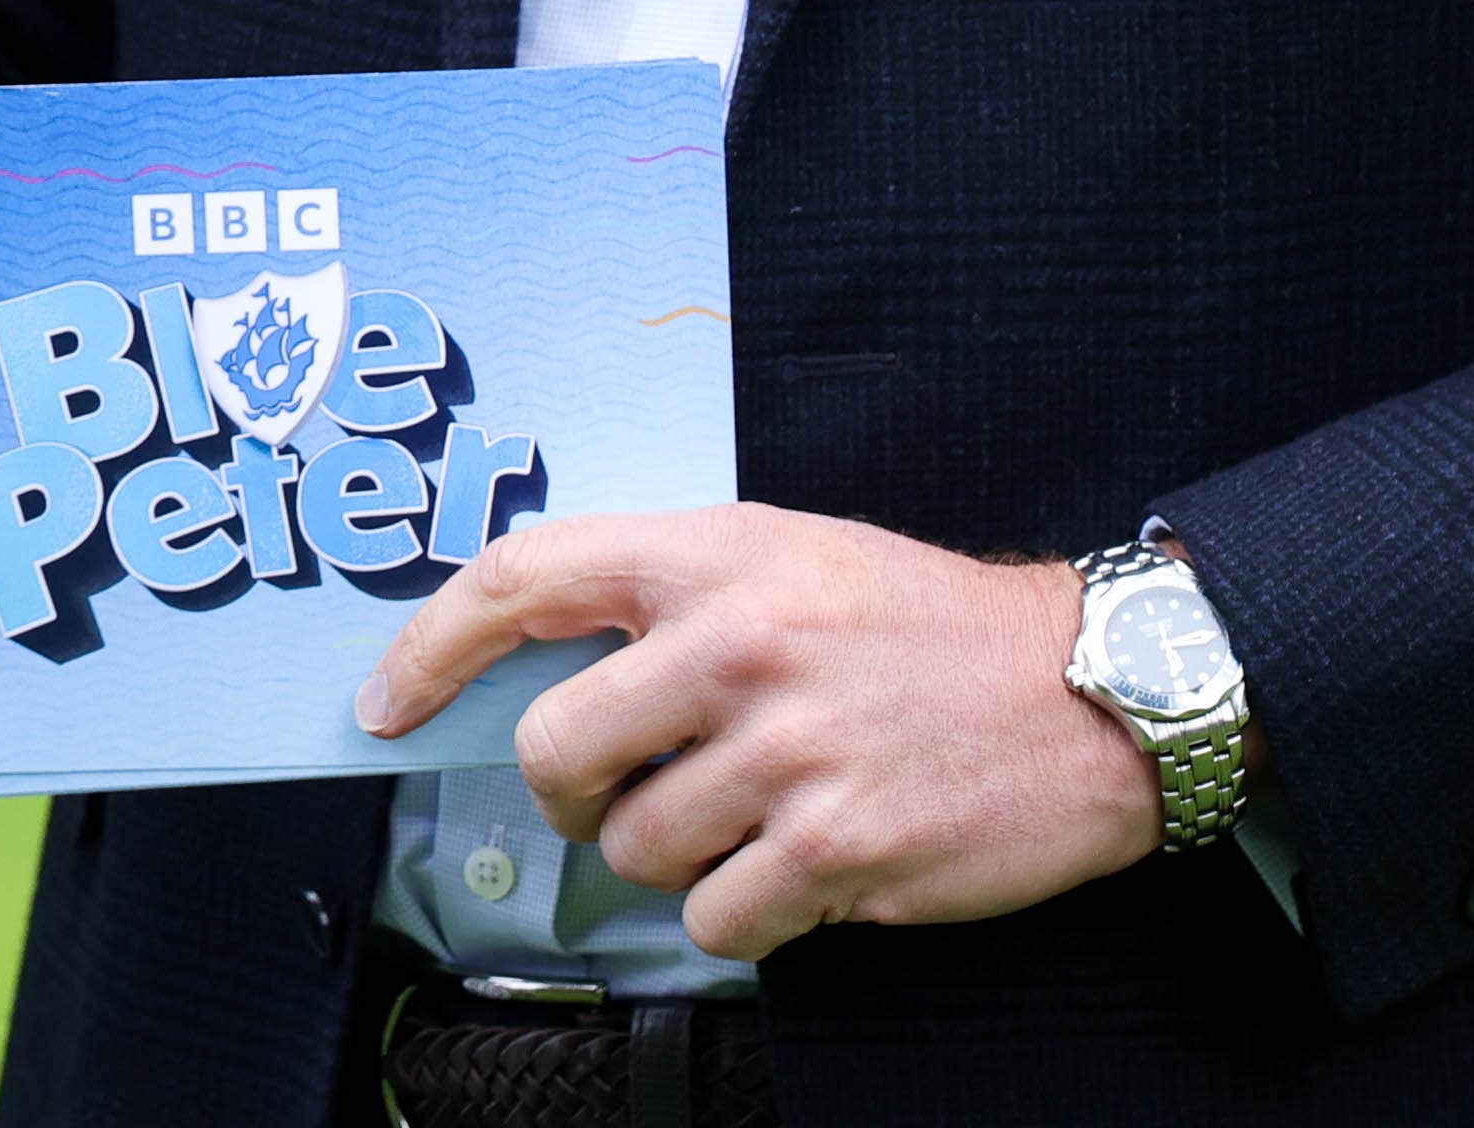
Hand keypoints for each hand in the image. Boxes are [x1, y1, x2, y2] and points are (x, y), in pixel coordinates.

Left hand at [357, 508, 1161, 960]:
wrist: (1090, 694)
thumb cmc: (928, 628)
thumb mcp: (794, 557)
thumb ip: (673, 596)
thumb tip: (539, 661)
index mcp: (718, 555)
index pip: (523, 578)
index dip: (430, 646)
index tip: (383, 701)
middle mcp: (741, 644)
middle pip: (555, 749)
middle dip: (571, 790)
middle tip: (622, 789)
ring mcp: (786, 752)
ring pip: (631, 847)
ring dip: (673, 853)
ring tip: (753, 813)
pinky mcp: (832, 850)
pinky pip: (711, 917)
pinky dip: (738, 911)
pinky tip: (797, 865)